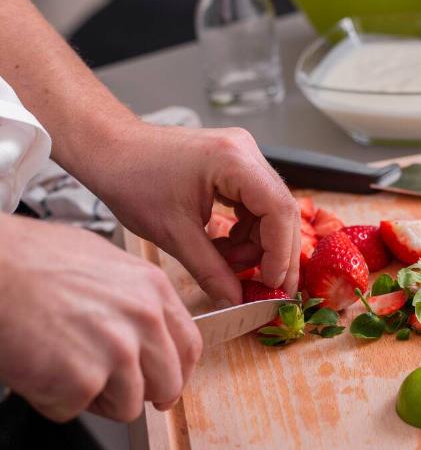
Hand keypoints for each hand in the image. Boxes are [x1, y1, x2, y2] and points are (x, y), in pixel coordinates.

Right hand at [0, 214, 201, 421]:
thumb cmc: (31, 261)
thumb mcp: (105, 264)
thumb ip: (136, 299)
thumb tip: (148, 328)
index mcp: (153, 290)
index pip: (189, 346)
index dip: (177, 373)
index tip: (166, 386)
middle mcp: (144, 319)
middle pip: (167, 384)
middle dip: (140, 393)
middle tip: (110, 387)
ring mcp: (118, 351)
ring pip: (127, 406)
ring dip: (96, 397)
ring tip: (64, 365)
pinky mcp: (84, 379)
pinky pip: (78, 409)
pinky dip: (55, 399)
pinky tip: (41, 367)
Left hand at [76, 123, 300, 306]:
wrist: (109, 150)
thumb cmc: (132, 180)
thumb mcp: (173, 234)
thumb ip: (211, 270)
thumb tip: (236, 299)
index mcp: (233, 161)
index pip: (279, 211)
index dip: (280, 253)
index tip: (271, 284)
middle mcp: (246, 152)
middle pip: (282, 210)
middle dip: (275, 253)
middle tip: (267, 287)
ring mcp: (243, 156)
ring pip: (270, 210)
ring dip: (256, 244)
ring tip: (226, 263)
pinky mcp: (235, 164)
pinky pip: (255, 203)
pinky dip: (246, 230)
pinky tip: (223, 246)